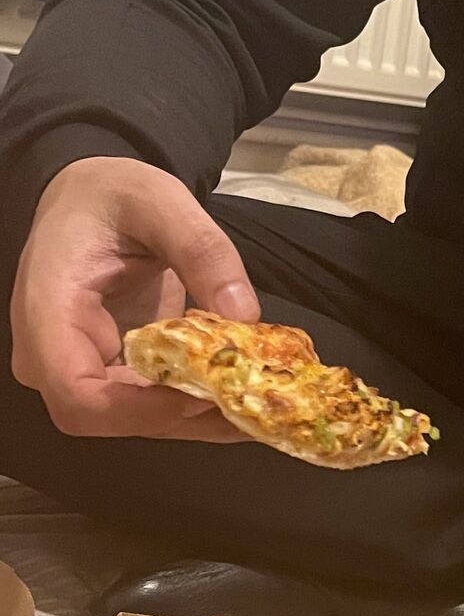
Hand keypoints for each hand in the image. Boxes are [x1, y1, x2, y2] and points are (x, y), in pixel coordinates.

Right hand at [11, 157, 259, 441]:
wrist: (92, 200)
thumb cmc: (112, 196)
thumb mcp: (160, 201)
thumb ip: (202, 250)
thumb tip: (244, 314)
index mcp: (48, 308)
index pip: (79, 394)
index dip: (141, 410)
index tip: (203, 395)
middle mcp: (52, 352)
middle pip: (112, 417)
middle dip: (184, 417)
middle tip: (255, 404)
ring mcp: (80, 367)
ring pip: (136, 419)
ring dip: (199, 419)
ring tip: (262, 405)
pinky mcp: (111, 372)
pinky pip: (149, 404)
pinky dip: (197, 406)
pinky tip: (244, 396)